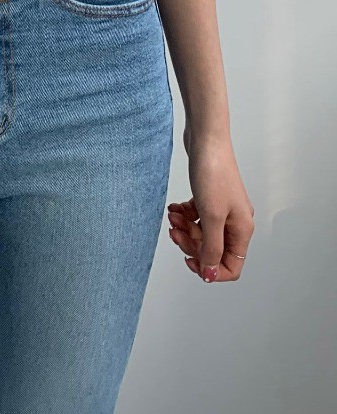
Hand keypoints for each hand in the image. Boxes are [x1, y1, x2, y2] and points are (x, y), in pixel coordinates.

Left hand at [166, 133, 254, 282]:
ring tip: (172, 217)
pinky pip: (197, 216)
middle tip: (175, 232)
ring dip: (185, 229)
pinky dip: (185, 215)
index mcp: (241, 229)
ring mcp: (223, 208)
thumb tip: (211, 274)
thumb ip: (211, 248)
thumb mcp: (211, 216)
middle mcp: (235, 221)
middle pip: (213, 249)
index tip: (189, 259)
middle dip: (191, 244)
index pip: (231, 266)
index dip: (210, 268)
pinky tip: (174, 208)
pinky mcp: (210, 196)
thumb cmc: (213, 173)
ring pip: (202, 232)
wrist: (206, 139)